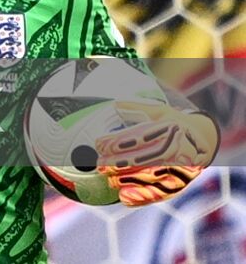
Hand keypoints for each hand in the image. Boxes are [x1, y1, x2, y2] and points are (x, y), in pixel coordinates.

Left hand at [95, 101, 218, 206]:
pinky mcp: (181, 183)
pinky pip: (161, 193)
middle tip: (98, 164)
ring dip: (127, 179)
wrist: (204, 140)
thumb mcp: (158, 111)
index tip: (99, 144)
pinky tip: (124, 197)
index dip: (118, 141)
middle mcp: (179, 148)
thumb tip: (114, 105)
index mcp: (171, 128)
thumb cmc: (172, 122)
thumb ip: (136, 108)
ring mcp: (182, 168)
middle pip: (144, 158)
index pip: (140, 137)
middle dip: (118, 162)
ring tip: (108, 178)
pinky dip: (142, 196)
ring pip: (151, 177)